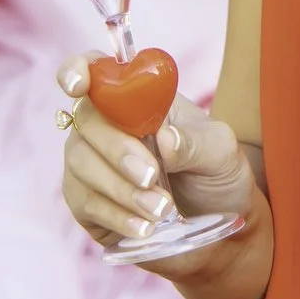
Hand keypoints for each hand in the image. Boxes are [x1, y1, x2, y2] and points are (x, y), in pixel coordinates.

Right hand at [56, 51, 255, 280]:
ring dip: (122, 189)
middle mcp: (107, 126)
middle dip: (118, 151)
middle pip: (87, 123)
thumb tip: (163, 138)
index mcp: (138, 99)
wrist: (220, 227)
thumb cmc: (217, 176)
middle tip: (153, 177)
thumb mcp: (221, 152)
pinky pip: (85, 204)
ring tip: (163, 209)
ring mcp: (91, 165)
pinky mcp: (87, 204)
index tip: (80, 86)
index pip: (97, 71)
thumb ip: (194, 141)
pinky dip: (116, 215)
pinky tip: (145, 228)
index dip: (78, 70)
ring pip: (81, 166)